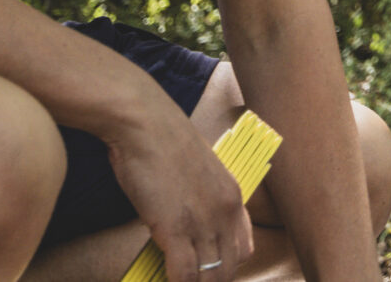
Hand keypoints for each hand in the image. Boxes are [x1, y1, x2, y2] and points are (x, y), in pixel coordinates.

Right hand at [107, 90, 254, 281]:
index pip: (244, 250)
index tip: (207, 276)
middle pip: (228, 269)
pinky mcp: (174, 228)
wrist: (146, 124)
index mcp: (234, 198)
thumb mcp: (200, 174)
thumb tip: (189, 235)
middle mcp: (225, 212)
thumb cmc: (164, 144)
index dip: (226, 269)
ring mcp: (202, 222)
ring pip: (208, 277)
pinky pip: (182, 275)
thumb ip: (203, 204)